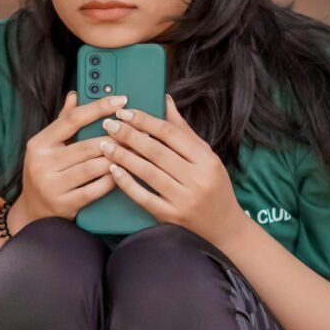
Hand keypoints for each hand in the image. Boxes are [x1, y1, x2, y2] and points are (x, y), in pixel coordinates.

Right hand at [11, 89, 129, 229]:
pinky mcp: (65, 204)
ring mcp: (53, 186)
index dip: (98, 108)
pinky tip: (124, 172)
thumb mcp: (47, 146)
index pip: (72, 119)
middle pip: (88, 145)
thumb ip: (63, 122)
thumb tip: (75, 95)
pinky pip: (95, 189)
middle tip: (139, 131)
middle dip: (117, 138)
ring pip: (94, 167)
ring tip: (136, 151)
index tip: (120, 100)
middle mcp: (42, 163)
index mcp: (39, 144)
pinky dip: (112, 180)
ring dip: (117, 158)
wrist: (33, 212)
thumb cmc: (46, 173)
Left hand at [96, 94, 247, 249]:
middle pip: (156, 151)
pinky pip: (144, 197)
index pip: (171, 134)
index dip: (145, 121)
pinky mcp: (171, 216)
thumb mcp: (206, 157)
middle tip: (109, 124)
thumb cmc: (213, 187)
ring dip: (123, 156)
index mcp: (206, 160)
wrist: (224, 228)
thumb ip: (183, 131)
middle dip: (129, 135)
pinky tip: (113, 170)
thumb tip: (165, 101)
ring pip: (148, 172)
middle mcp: (197, 179)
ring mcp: (183, 200)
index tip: (125, 112)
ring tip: (105, 144)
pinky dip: (127, 182)